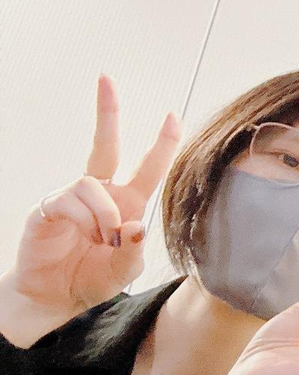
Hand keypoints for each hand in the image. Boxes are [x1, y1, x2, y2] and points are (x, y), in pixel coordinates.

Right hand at [1, 76, 180, 338]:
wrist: (55, 296)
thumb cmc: (92, 278)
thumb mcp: (125, 269)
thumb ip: (134, 250)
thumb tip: (137, 224)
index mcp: (127, 203)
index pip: (148, 167)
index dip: (162, 143)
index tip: (173, 116)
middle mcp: (101, 193)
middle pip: (106, 145)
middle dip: (107, 112)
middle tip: (106, 79)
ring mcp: (73, 197)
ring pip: (95, 185)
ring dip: (105, 216)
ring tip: (103, 240)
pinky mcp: (49, 206)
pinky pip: (72, 200)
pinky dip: (86, 219)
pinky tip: (86, 237)